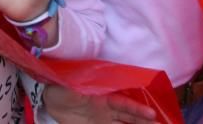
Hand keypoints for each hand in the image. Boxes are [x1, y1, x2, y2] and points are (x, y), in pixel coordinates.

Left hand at [43, 86, 157, 123]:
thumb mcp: (71, 83)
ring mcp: (103, 120)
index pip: (124, 104)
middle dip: (145, 122)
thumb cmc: (61, 85)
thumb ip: (82, 84)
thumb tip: (87, 84)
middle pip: (130, 117)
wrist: (49, 97)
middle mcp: (107, 110)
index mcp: (103, 96)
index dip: (137, 109)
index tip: (152, 113)